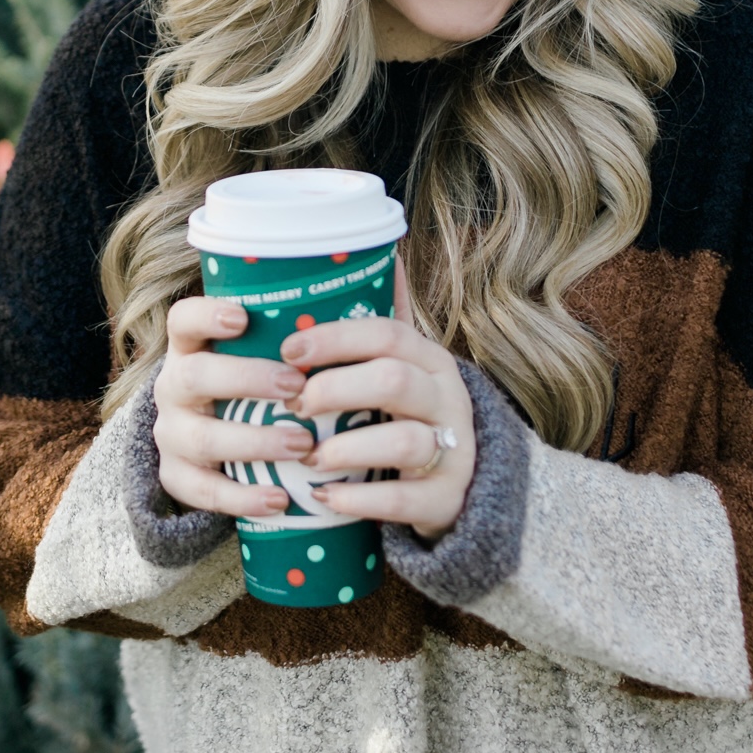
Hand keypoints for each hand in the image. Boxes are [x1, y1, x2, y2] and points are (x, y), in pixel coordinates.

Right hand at [152, 297, 309, 519]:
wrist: (212, 444)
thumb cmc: (254, 386)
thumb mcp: (259, 355)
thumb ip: (295, 334)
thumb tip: (369, 300)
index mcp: (191, 348)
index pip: (183, 320)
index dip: (206, 316)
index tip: (242, 318)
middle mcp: (174, 386)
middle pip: (193, 376)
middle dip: (245, 379)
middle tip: (296, 386)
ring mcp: (171, 433)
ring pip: (201, 437)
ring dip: (254, 441)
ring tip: (302, 445)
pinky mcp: (176, 476)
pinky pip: (203, 490)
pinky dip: (243, 497)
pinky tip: (280, 499)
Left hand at [280, 260, 476, 541]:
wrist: (463, 482)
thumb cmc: (414, 414)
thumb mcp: (406, 365)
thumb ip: (387, 319)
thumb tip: (381, 253)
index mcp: (430, 359)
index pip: (387, 334)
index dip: (335, 339)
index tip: (288, 350)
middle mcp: (447, 398)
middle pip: (394, 380)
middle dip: (336, 388)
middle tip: (293, 404)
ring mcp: (453, 449)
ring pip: (405, 440)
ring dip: (347, 447)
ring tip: (309, 457)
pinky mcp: (446, 498)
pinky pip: (405, 500)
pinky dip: (361, 500)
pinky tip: (325, 498)